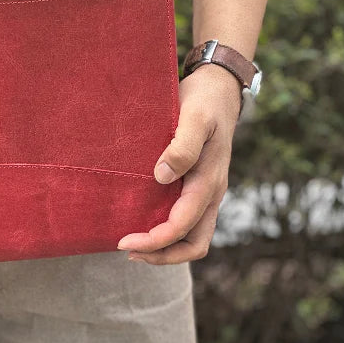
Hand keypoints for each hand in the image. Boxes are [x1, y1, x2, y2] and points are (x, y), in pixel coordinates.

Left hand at [116, 64, 241, 263]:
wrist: (220, 88)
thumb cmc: (204, 101)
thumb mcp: (194, 118)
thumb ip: (182, 147)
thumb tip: (161, 177)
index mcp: (209, 181)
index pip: (182, 226)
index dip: (154, 241)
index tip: (123, 242)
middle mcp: (211, 192)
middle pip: (193, 243)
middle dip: (162, 254)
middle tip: (127, 250)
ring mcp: (207, 190)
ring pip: (193, 235)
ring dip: (166, 246)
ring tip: (134, 244)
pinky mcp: (199, 184)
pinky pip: (188, 218)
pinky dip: (168, 229)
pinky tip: (143, 219)